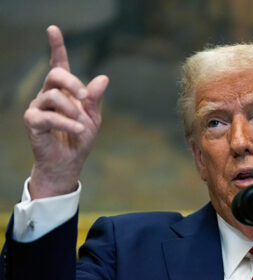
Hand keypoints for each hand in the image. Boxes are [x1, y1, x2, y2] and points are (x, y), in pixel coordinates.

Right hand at [24, 25, 108, 198]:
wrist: (70, 162)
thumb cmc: (80, 139)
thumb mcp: (93, 118)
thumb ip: (95, 99)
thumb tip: (103, 78)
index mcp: (64, 92)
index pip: (58, 66)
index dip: (56, 47)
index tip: (53, 29)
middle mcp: (48, 96)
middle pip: (55, 75)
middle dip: (72, 82)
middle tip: (85, 97)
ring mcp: (38, 108)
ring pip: (53, 96)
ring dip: (72, 110)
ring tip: (82, 124)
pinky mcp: (32, 122)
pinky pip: (48, 116)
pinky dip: (66, 123)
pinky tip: (78, 130)